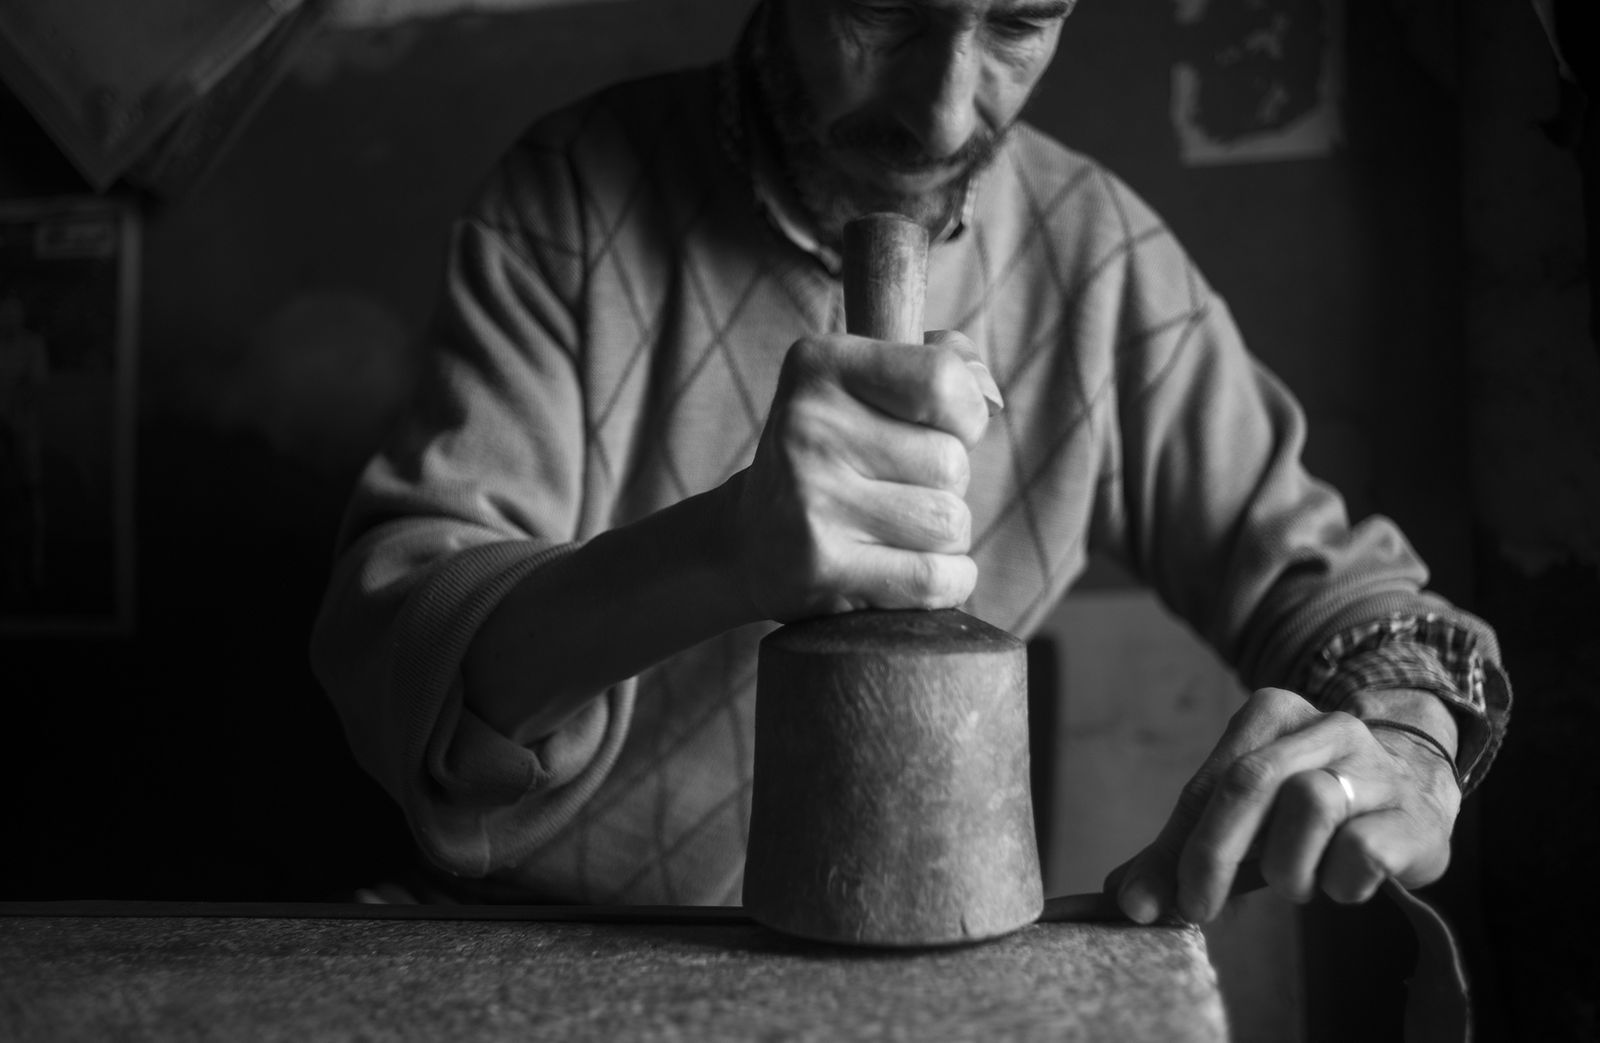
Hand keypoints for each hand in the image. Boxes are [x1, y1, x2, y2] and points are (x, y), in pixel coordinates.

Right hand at [724, 329, 999, 621]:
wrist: (750, 540)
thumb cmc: (837, 457)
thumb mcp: (869, 389)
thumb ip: (942, 368)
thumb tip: (989, 396)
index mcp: (820, 366)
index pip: (943, 379)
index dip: (965, 416)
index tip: (935, 430)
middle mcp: (808, 425)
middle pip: (952, 463)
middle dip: (945, 487)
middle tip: (894, 492)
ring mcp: (811, 498)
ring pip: (949, 523)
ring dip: (942, 538)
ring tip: (890, 531)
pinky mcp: (821, 566)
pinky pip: (933, 579)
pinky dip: (944, 583)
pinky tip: (901, 572)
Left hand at [1105, 687, 1461, 923]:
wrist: (1417, 795)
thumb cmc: (1309, 812)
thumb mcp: (1244, 822)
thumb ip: (1182, 851)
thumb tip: (1125, 898)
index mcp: (1272, 715)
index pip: (1210, 783)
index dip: (1177, 845)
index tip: (1148, 901)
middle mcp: (1325, 726)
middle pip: (1250, 782)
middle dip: (1213, 853)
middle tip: (1197, 909)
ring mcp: (1376, 766)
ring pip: (1310, 804)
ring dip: (1287, 866)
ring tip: (1295, 883)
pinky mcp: (1415, 815)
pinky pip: (1362, 849)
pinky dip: (1339, 880)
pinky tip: (1342, 881)